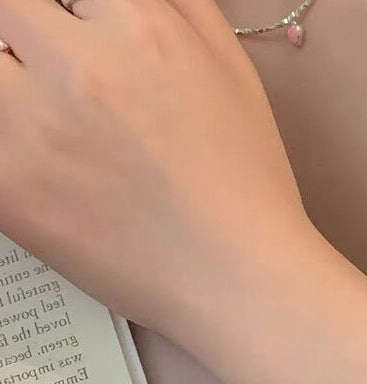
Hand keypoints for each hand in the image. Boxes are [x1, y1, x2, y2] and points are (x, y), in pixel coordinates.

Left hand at [0, 0, 306, 333]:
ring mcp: (34, 128)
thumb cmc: (248, 185)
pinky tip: (47, 167)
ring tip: (57, 126)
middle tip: (57, 80)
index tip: (68, 38)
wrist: (240, 278)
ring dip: (12, 86)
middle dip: (27, 36)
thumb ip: (182, 6)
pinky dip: (9, 148)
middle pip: (7, 11)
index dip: (67, 15)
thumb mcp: (235, 73)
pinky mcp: (9, 189)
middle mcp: (81, 67)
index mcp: (141, 27)